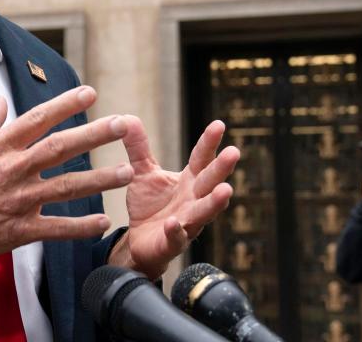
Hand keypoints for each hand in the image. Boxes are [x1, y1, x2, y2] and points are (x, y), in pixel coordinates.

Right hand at [0, 86, 133, 275]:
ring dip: (99, 179)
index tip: (90, 93)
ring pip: (66, 187)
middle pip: (60, 148)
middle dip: (94, 134)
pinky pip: (56, 228)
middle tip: (123, 124)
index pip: (38, 119)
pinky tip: (102, 221)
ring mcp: (18, 200)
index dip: (65, 105)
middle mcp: (13, 170)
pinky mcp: (19, 230)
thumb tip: (1, 99)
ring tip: (127, 171)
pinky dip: (80, 226)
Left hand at [107, 116, 239, 278]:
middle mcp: (193, 201)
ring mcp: (186, 223)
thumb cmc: (150, 205)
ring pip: (204, 212)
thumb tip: (127, 118)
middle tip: (234, 152)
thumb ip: (138, 148)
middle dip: (221, 169)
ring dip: (214, 202)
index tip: (219, 124)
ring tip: (226, 190)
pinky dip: (177, 231)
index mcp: (189, 181)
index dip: (209, 143)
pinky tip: (175, 223)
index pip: (201, 159)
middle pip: (209, 182)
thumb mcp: (142, 173)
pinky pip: (177, 237)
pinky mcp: (172, 243)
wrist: (139, 241)